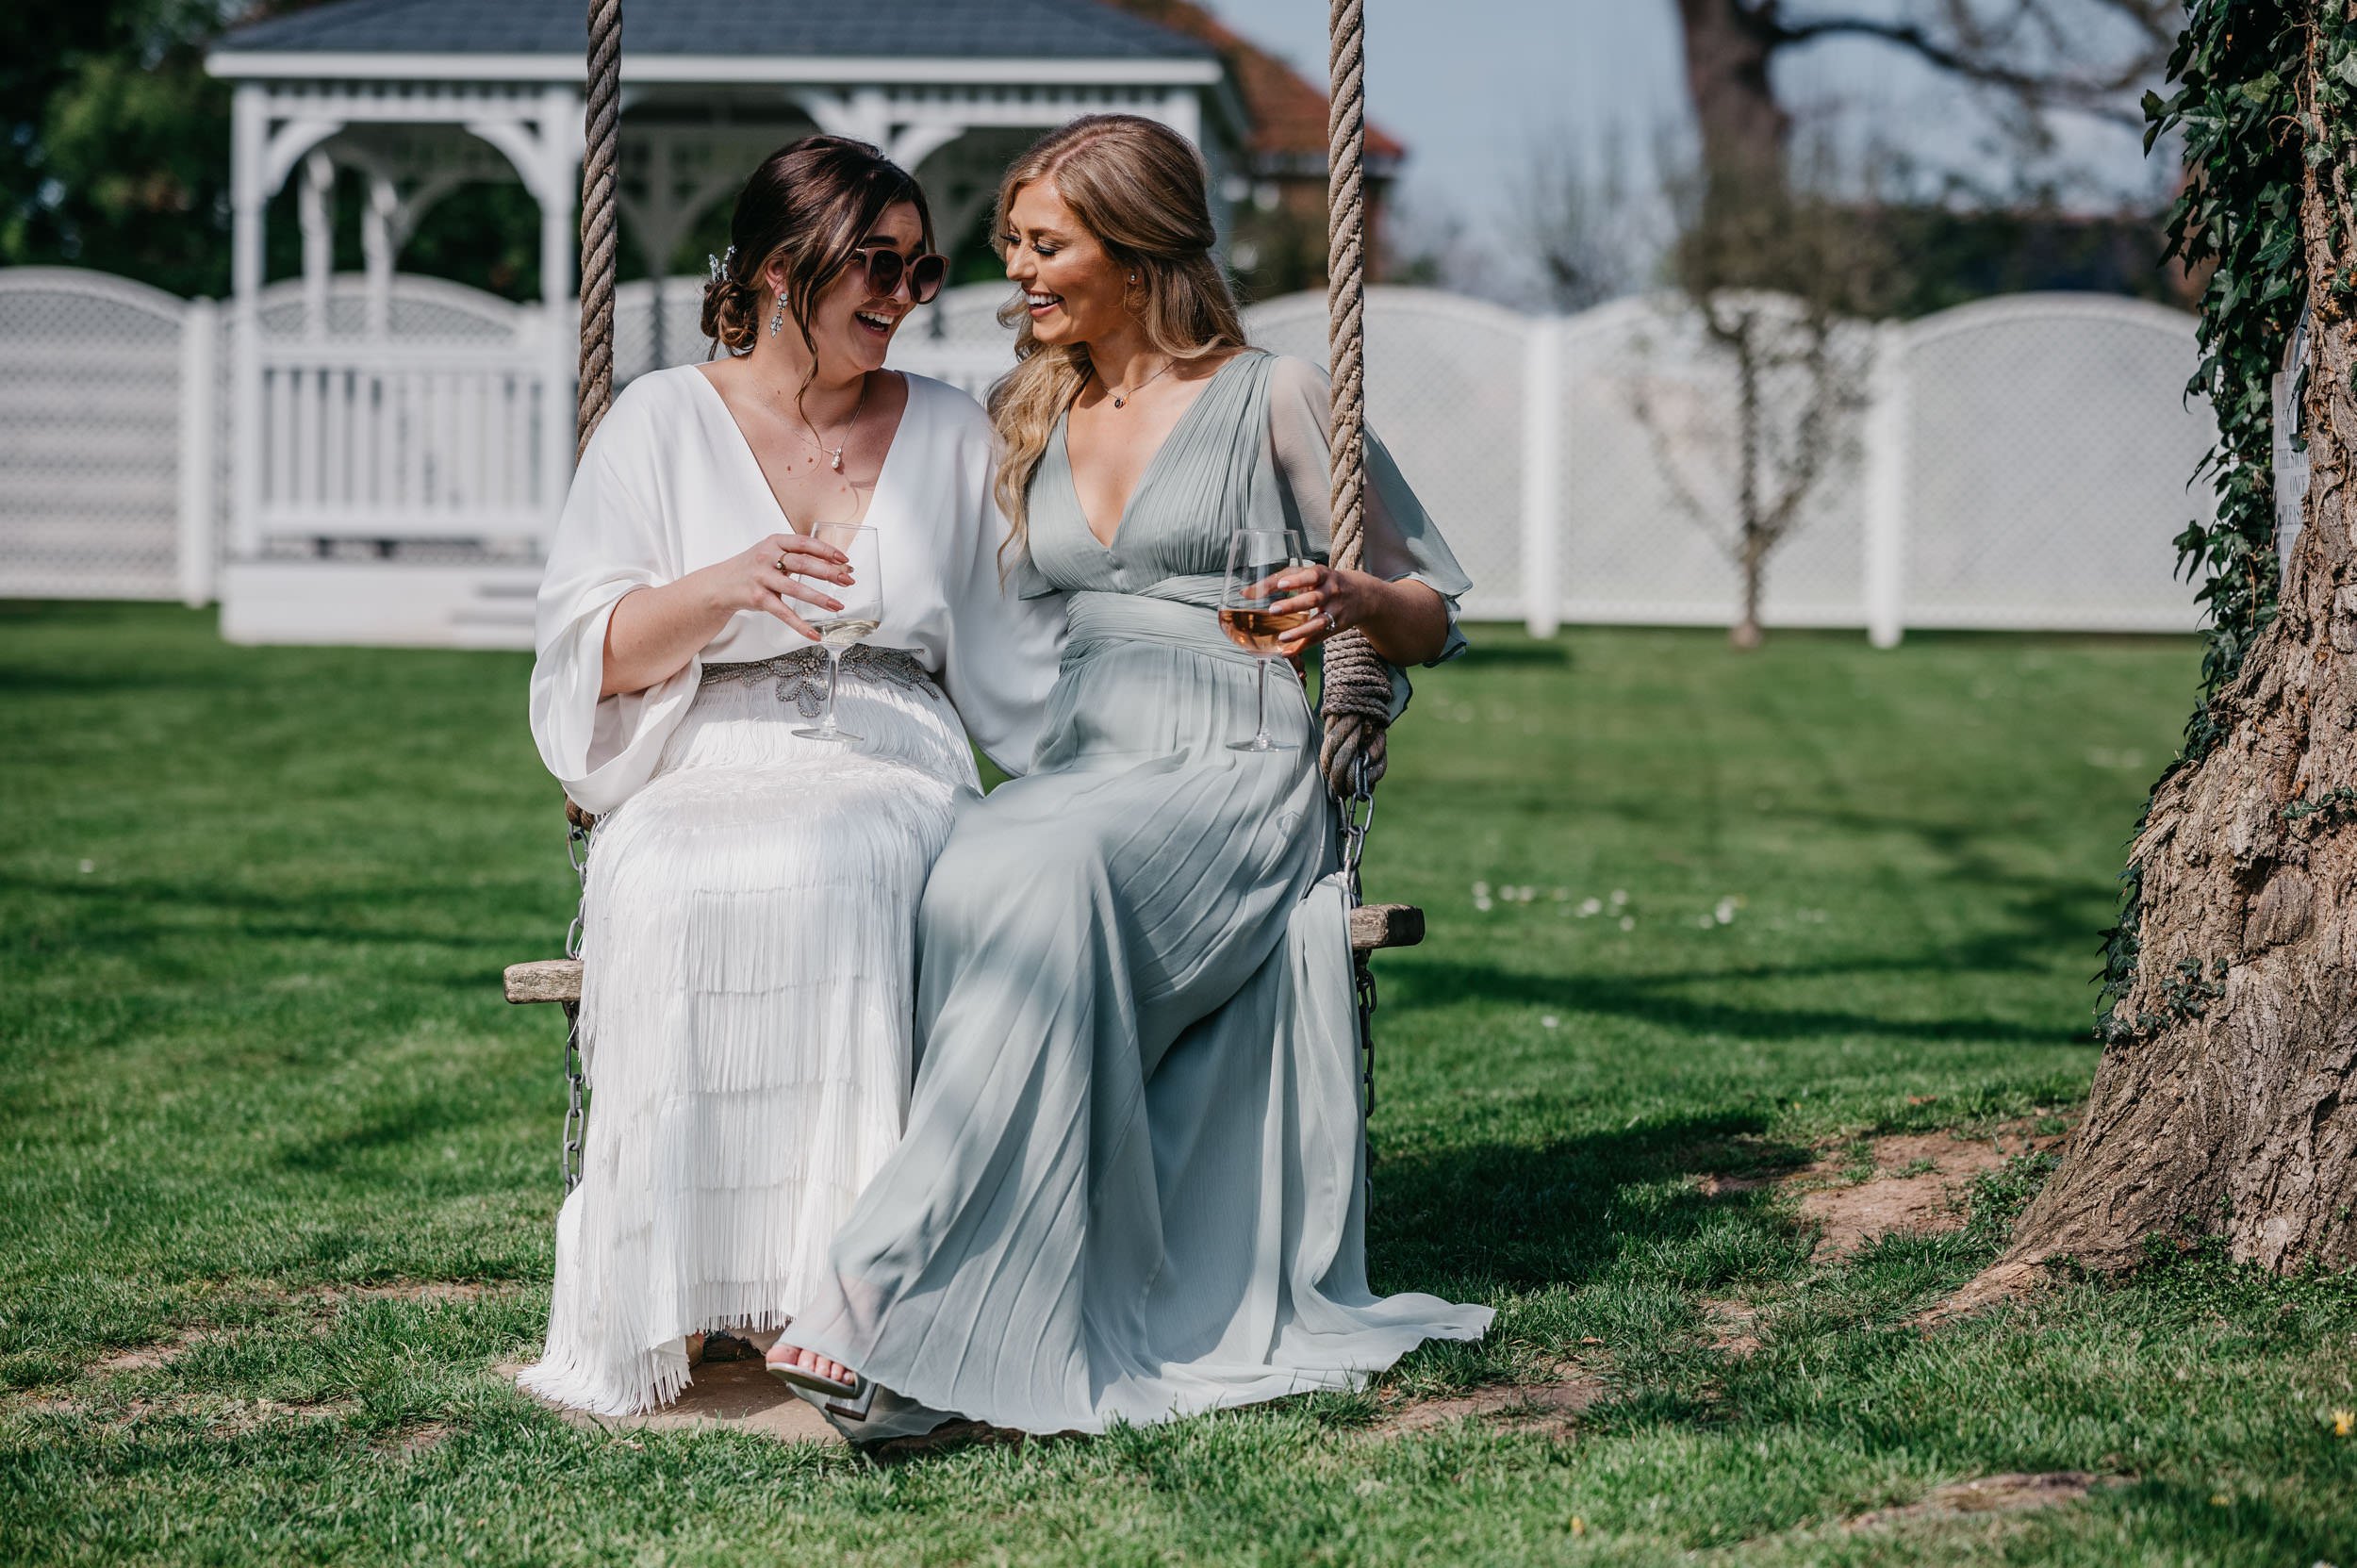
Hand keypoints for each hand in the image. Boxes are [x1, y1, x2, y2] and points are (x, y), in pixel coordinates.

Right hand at [700, 531, 852, 641]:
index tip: (844, 559)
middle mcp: (767, 557)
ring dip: (819, 598)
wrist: (721, 584)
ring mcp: (761, 578)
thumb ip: (796, 555)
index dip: (826, 550)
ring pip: (795, 588)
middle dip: (829, 572)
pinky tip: (814, 633)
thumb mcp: (771, 552)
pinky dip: (800, 625)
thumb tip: (833, 564)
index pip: (805, 543)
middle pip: (803, 564)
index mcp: (774, 542)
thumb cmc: (752, 567)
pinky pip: (783, 613)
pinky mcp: (758, 598)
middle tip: (848, 580)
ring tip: (838, 605)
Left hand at [1268, 564, 1378, 655]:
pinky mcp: (1334, 627)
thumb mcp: (1308, 575)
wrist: (1362, 595)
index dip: (1297, 580)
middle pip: (1313, 599)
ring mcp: (1335, 611)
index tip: (1281, 584)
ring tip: (1282, 637)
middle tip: (1273, 610)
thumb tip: (1246, 592)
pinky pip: (1318, 638)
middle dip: (1293, 605)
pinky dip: (1302, 645)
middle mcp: (1331, 592)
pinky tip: (1287, 651)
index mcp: (1324, 575)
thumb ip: (1278, 580)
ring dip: (1299, 631)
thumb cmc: (1325, 582)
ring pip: (1318, 622)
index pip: (1311, 575)